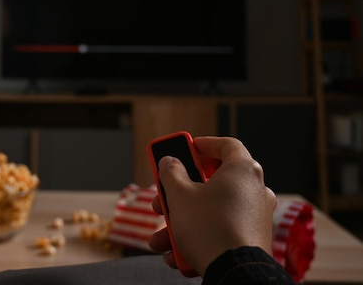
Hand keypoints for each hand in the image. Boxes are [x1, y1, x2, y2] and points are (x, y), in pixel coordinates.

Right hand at [148, 136, 275, 276]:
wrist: (234, 272)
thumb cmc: (210, 228)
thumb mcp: (179, 195)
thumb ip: (171, 174)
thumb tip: (169, 162)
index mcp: (243, 170)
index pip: (226, 145)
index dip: (204, 145)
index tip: (187, 148)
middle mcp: (255, 190)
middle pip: (212, 183)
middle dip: (181, 194)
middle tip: (162, 199)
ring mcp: (256, 216)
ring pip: (211, 212)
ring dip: (182, 223)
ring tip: (161, 239)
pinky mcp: (252, 240)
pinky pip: (220, 231)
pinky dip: (198, 238)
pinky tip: (177, 254)